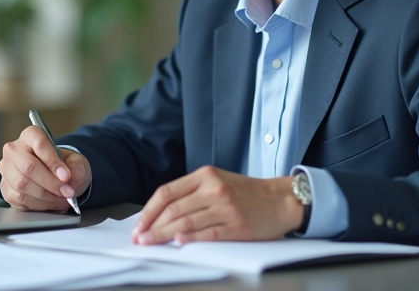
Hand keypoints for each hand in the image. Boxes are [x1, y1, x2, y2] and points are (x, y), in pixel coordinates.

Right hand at [0, 126, 91, 211]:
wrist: (56, 177)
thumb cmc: (64, 166)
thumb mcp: (77, 162)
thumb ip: (77, 168)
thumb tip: (69, 178)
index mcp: (30, 135)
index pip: (39, 144)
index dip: (53, 161)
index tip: (66, 176)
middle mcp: (14, 150)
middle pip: (29, 166)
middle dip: (51, 183)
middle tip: (67, 192)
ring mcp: (7, 169)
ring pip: (23, 185)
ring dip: (46, 196)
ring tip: (61, 199)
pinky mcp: (6, 188)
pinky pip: (20, 198)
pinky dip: (39, 204)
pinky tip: (50, 202)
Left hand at [130, 166, 302, 244]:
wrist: (280, 199)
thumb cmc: (246, 193)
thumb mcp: (217, 181)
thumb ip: (192, 193)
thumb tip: (161, 214)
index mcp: (204, 175)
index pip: (167, 192)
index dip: (149, 210)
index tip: (138, 225)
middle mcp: (213, 189)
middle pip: (173, 209)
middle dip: (151, 226)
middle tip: (139, 239)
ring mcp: (225, 207)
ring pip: (186, 222)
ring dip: (163, 235)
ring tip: (150, 244)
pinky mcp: (237, 225)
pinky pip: (208, 233)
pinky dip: (191, 239)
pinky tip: (178, 243)